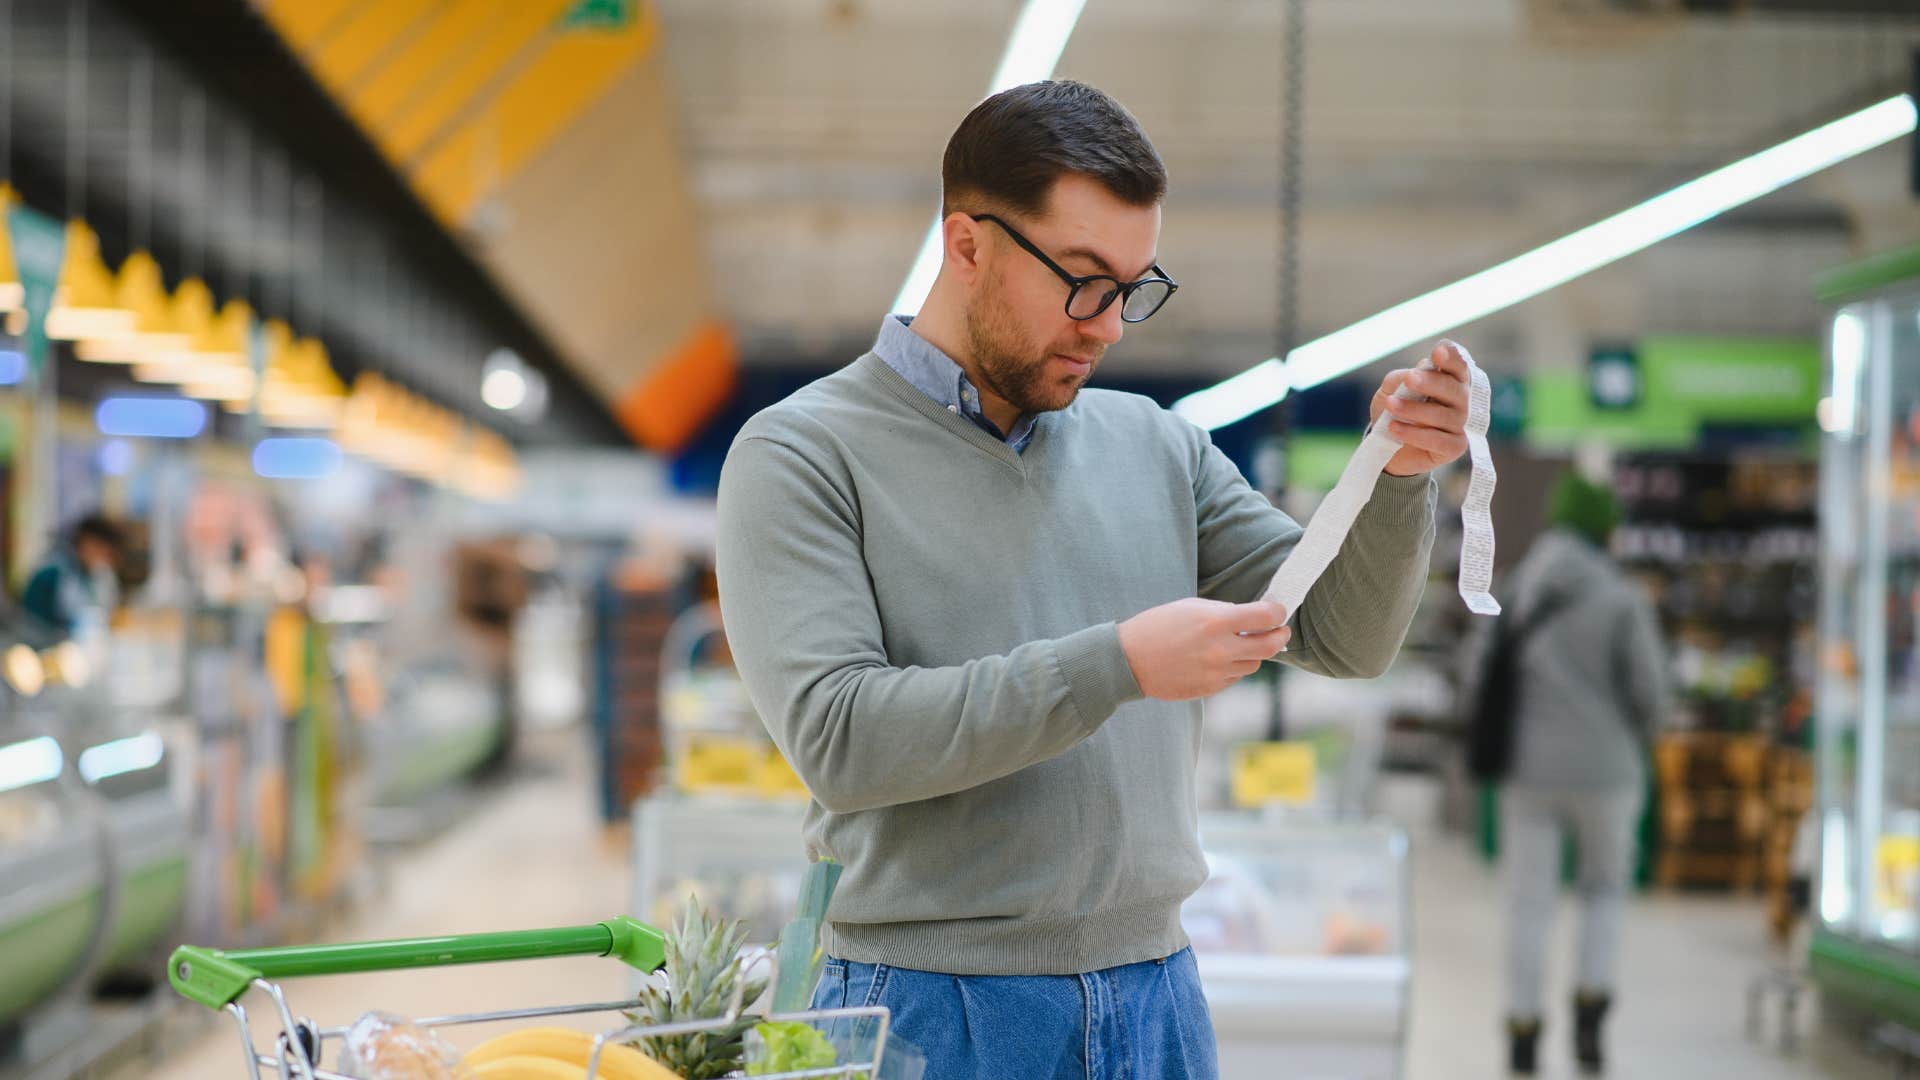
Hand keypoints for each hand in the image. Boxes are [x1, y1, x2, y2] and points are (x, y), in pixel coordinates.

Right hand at [1117, 597, 1290, 700]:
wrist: (1129, 660)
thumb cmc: (1158, 626)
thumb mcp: (1191, 607)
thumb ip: (1224, 611)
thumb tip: (1252, 616)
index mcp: (1216, 622)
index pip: (1266, 617)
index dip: (1278, 612)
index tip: (1277, 610)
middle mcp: (1221, 650)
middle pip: (1271, 645)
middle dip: (1280, 635)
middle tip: (1280, 630)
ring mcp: (1217, 672)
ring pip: (1254, 663)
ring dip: (1253, 652)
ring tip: (1238, 644)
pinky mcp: (1211, 688)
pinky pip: (1235, 677)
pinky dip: (1233, 667)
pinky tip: (1216, 659)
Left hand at [1370, 339, 1472, 476]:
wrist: (1389, 447)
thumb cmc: (1395, 412)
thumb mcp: (1390, 391)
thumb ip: (1399, 379)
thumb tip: (1415, 372)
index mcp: (1450, 380)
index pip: (1458, 366)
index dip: (1451, 358)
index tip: (1438, 351)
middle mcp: (1460, 401)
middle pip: (1453, 388)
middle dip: (1431, 382)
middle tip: (1409, 378)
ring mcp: (1460, 424)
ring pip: (1442, 415)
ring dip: (1414, 409)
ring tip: (1391, 405)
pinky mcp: (1454, 447)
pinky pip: (1437, 440)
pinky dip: (1414, 434)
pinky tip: (1394, 428)